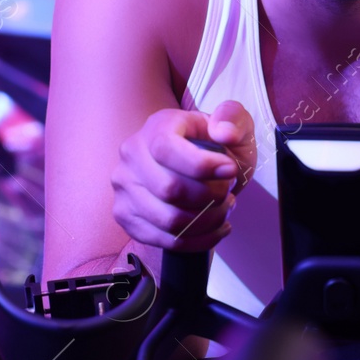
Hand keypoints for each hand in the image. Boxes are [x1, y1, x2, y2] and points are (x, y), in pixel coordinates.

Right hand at [112, 100, 256, 251]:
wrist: (200, 170)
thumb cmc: (215, 147)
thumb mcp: (234, 124)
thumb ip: (233, 119)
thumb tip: (224, 133)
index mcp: (156, 127)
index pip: (166, 149)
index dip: (201, 165)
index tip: (230, 170)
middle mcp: (132, 155)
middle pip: (169, 189)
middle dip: (210, 196)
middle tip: (228, 192)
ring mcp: (125, 188)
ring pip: (169, 220)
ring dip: (207, 220)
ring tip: (224, 208)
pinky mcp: (127, 216)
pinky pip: (164, 240)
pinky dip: (199, 240)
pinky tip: (216, 227)